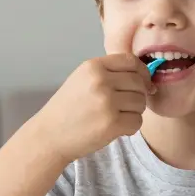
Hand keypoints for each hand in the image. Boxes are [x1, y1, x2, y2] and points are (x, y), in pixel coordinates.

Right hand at [29, 53, 154, 163]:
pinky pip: (137, 121)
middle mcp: (100, 81)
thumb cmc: (68, 108)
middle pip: (139, 82)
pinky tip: (116, 128)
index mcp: (93, 66)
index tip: (143, 83)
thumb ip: (109, 73)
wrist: (49, 135)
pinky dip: (130, 127)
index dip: (142, 72)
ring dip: (134, 112)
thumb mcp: (82, 79)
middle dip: (139, 95)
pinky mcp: (111, 124)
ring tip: (117, 117)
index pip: (131, 61)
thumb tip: (146, 77)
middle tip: (126, 106)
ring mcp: (106, 102)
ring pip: (141, 102)